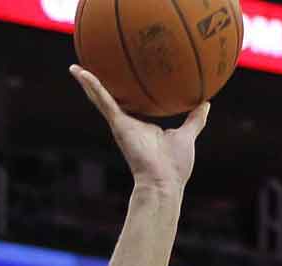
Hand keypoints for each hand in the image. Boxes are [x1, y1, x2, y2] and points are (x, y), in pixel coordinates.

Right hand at [71, 65, 209, 190]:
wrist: (164, 183)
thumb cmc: (175, 166)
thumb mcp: (187, 135)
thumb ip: (194, 119)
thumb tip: (206, 101)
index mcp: (142, 126)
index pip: (132, 104)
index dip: (125, 91)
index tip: (122, 76)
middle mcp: (128, 124)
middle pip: (112, 100)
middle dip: (101, 86)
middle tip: (91, 67)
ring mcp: (121, 124)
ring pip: (101, 99)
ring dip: (88, 83)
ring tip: (75, 67)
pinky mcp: (118, 125)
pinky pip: (103, 101)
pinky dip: (92, 86)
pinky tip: (81, 72)